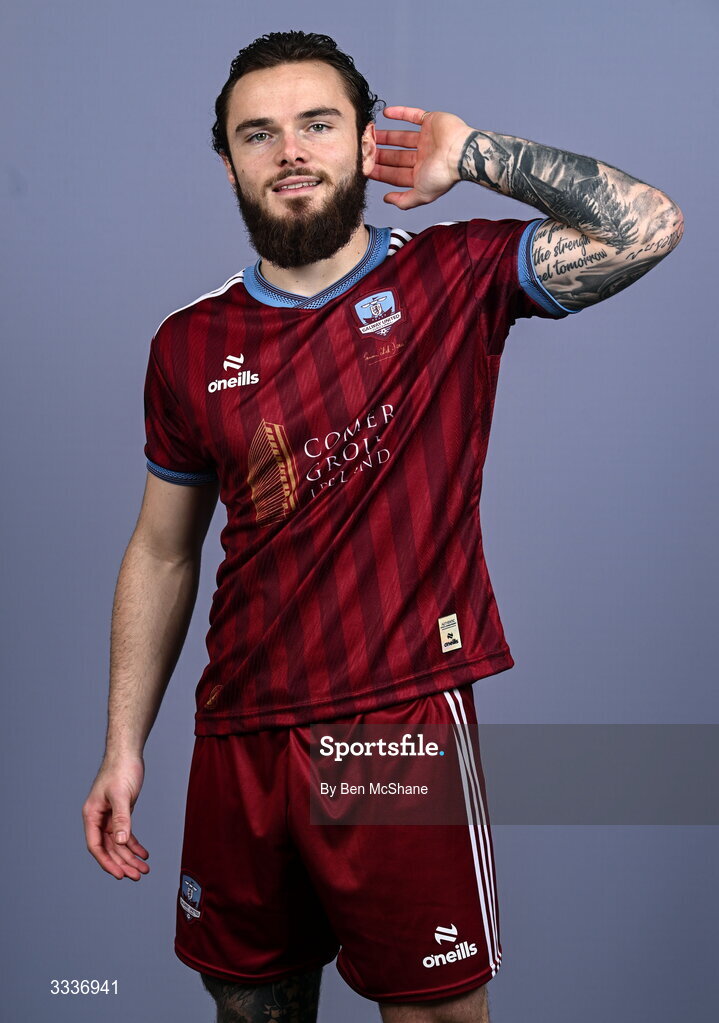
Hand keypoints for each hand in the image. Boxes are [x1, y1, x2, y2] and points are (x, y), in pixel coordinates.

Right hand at [82, 754, 149, 880]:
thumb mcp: (122, 794)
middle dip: (123, 863)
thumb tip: (121, 841)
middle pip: (109, 848)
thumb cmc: (121, 769)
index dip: (107, 862)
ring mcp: (109, 817)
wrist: (127, 753)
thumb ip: (121, 818)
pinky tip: (144, 853)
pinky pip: (126, 834)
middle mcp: (98, 818)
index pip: (96, 846)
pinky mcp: (121, 813)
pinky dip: (134, 844)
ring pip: (119, 843)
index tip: (121, 875)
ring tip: (144, 869)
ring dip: (130, 857)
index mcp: (92, 815)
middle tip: (138, 876)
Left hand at [369, 106, 474, 209]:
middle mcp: (424, 156)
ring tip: (371, 134)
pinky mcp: (431, 121)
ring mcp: (427, 138)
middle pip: (396, 156)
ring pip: (402, 137)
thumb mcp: (421, 195)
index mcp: (422, 173)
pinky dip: (400, 113)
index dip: (380, 172)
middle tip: (365, 151)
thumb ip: (404, 201)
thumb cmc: (443, 175)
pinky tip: (386, 114)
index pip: (396, 173)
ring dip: (386, 136)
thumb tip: (387, 199)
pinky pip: (413, 115)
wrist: (461, 153)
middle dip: (381, 155)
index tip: (365, 168)